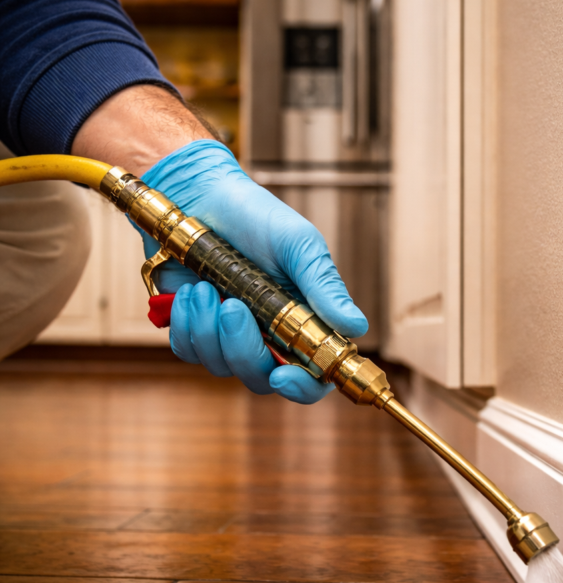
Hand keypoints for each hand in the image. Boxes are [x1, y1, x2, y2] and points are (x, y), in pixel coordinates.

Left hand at [140, 139, 367, 403]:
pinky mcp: (194, 328)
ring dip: (209, 329)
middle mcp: (268, 338)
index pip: (311, 377)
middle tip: (232, 307)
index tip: (283, 375)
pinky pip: (188, 350)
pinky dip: (186, 324)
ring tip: (206, 287)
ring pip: (220, 366)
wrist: (199, 195)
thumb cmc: (255, 216)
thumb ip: (324, 286)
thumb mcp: (297, 244)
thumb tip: (356, 326)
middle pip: (260, 378)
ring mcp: (229, 336)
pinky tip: (190, 291)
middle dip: (243, 349)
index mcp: (302, 323)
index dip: (301, 387)